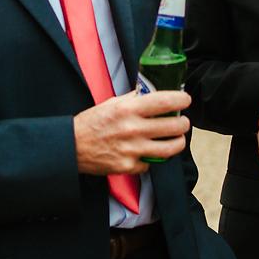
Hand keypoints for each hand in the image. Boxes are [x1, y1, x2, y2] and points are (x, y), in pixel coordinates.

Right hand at [74, 90, 191, 174]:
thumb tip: (154, 91)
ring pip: (169, 148)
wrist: (72, 146)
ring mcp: (131, 150)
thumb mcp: (113, 103)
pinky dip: (152, 158)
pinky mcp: (128, 166)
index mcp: (128, 109)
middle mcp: (132, 129)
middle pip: (173, 126)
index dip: (181, 100)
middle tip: (183, 122)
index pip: (164, 101)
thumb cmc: (93, 122)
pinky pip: (151, 163)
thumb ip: (135, 98)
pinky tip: (150, 151)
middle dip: (184, 123)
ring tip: (177, 138)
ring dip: (178, 142)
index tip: (185, 100)